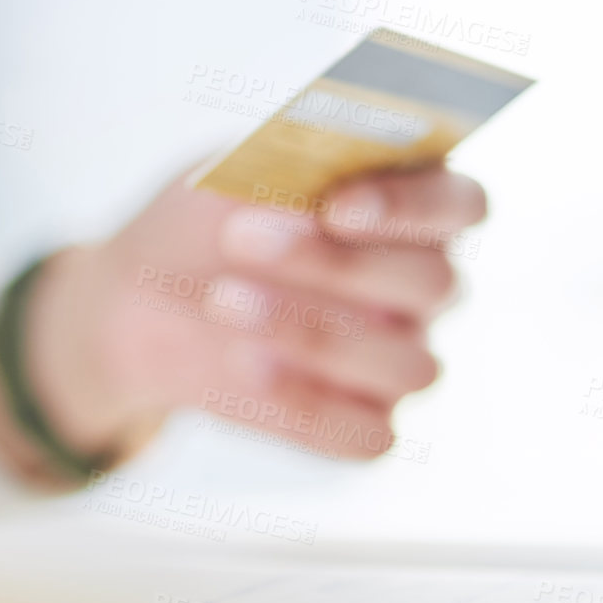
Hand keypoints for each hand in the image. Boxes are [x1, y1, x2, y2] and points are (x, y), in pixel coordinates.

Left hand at [0, 165, 485, 480]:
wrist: (142, 304)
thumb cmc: (200, 226)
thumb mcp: (222, 180)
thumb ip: (272, 167)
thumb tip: (311, 172)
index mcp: (410, 212)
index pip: (459, 205)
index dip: (412, 205)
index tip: (336, 206)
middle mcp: (423, 291)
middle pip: (433, 282)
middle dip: (336, 262)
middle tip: (240, 237)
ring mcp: (400, 362)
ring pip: (407, 365)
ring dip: (312, 333)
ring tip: (221, 301)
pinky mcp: (364, 426)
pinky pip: (367, 434)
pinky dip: (306, 401)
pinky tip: (242, 365)